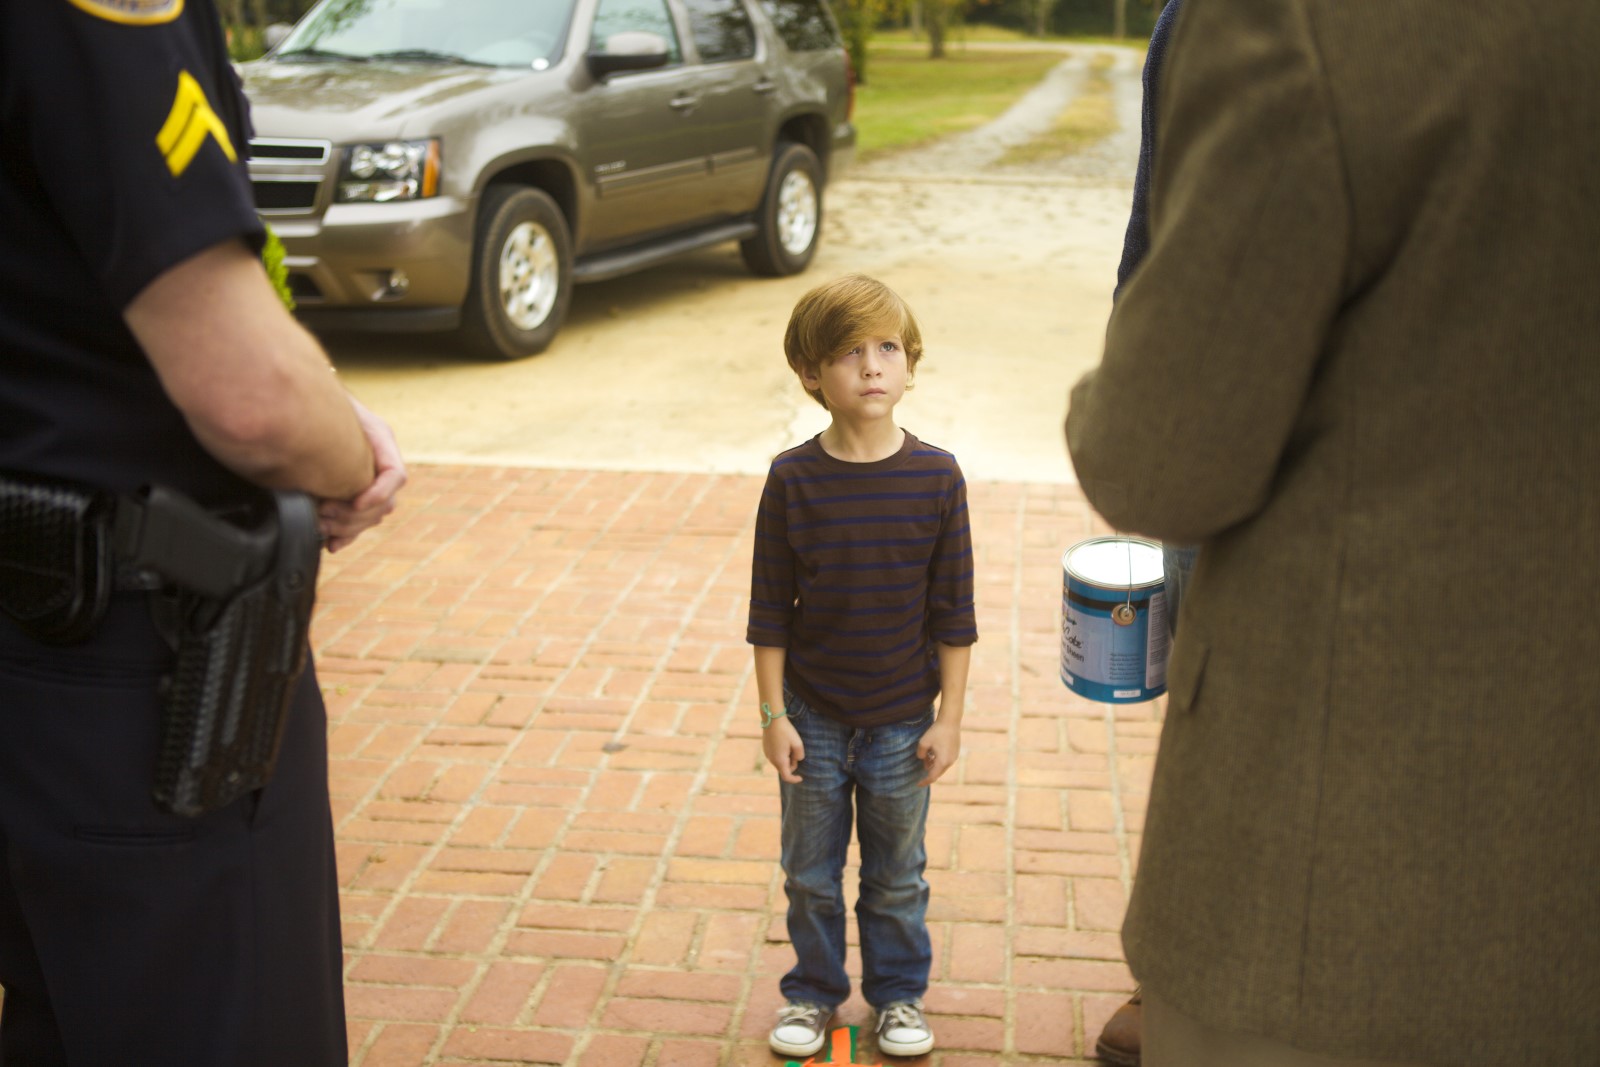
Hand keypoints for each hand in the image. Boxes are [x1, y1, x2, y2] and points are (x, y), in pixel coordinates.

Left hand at [318, 395, 405, 551]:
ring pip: (373, 517)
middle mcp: (381, 463)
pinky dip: (346, 535)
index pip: (395, 475)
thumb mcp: (330, 409)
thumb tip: (322, 447)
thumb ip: (334, 426)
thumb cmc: (318, 402)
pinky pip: (359, 522)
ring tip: (320, 525)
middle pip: (384, 503)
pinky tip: (331, 544)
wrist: (309, 403)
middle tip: (323, 514)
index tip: (356, 503)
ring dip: (348, 527)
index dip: (378, 493)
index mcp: (382, 441)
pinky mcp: (355, 494)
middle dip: (354, 515)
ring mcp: (371, 480)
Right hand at [762, 715, 804, 783]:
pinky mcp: (765, 748)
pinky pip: (775, 755)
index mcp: (780, 761)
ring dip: (786, 758)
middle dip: (792, 763)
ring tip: (789, 744)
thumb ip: (800, 755)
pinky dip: (781, 753)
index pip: (787, 777)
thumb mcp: (798, 743)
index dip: (794, 779)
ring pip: (779, 762)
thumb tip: (797, 760)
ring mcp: (767, 754)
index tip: (801, 778)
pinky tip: (783, 742)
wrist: (772, 719)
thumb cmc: (786, 731)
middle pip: (784, 768)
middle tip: (795, 750)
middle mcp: (771, 760)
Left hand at [916, 716, 960, 786]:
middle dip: (929, 771)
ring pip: (942, 766)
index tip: (918, 784)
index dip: (924, 782)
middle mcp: (950, 762)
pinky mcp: (956, 752)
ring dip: (934, 764)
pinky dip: (939, 760)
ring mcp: (954, 757)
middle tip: (923, 764)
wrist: (950, 721)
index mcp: (942, 762)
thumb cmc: (936, 732)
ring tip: (927, 756)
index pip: (932, 777)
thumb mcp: (923, 743)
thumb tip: (923, 759)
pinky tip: (934, 752)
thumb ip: (921, 754)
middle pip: (938, 773)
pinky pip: (946, 761)